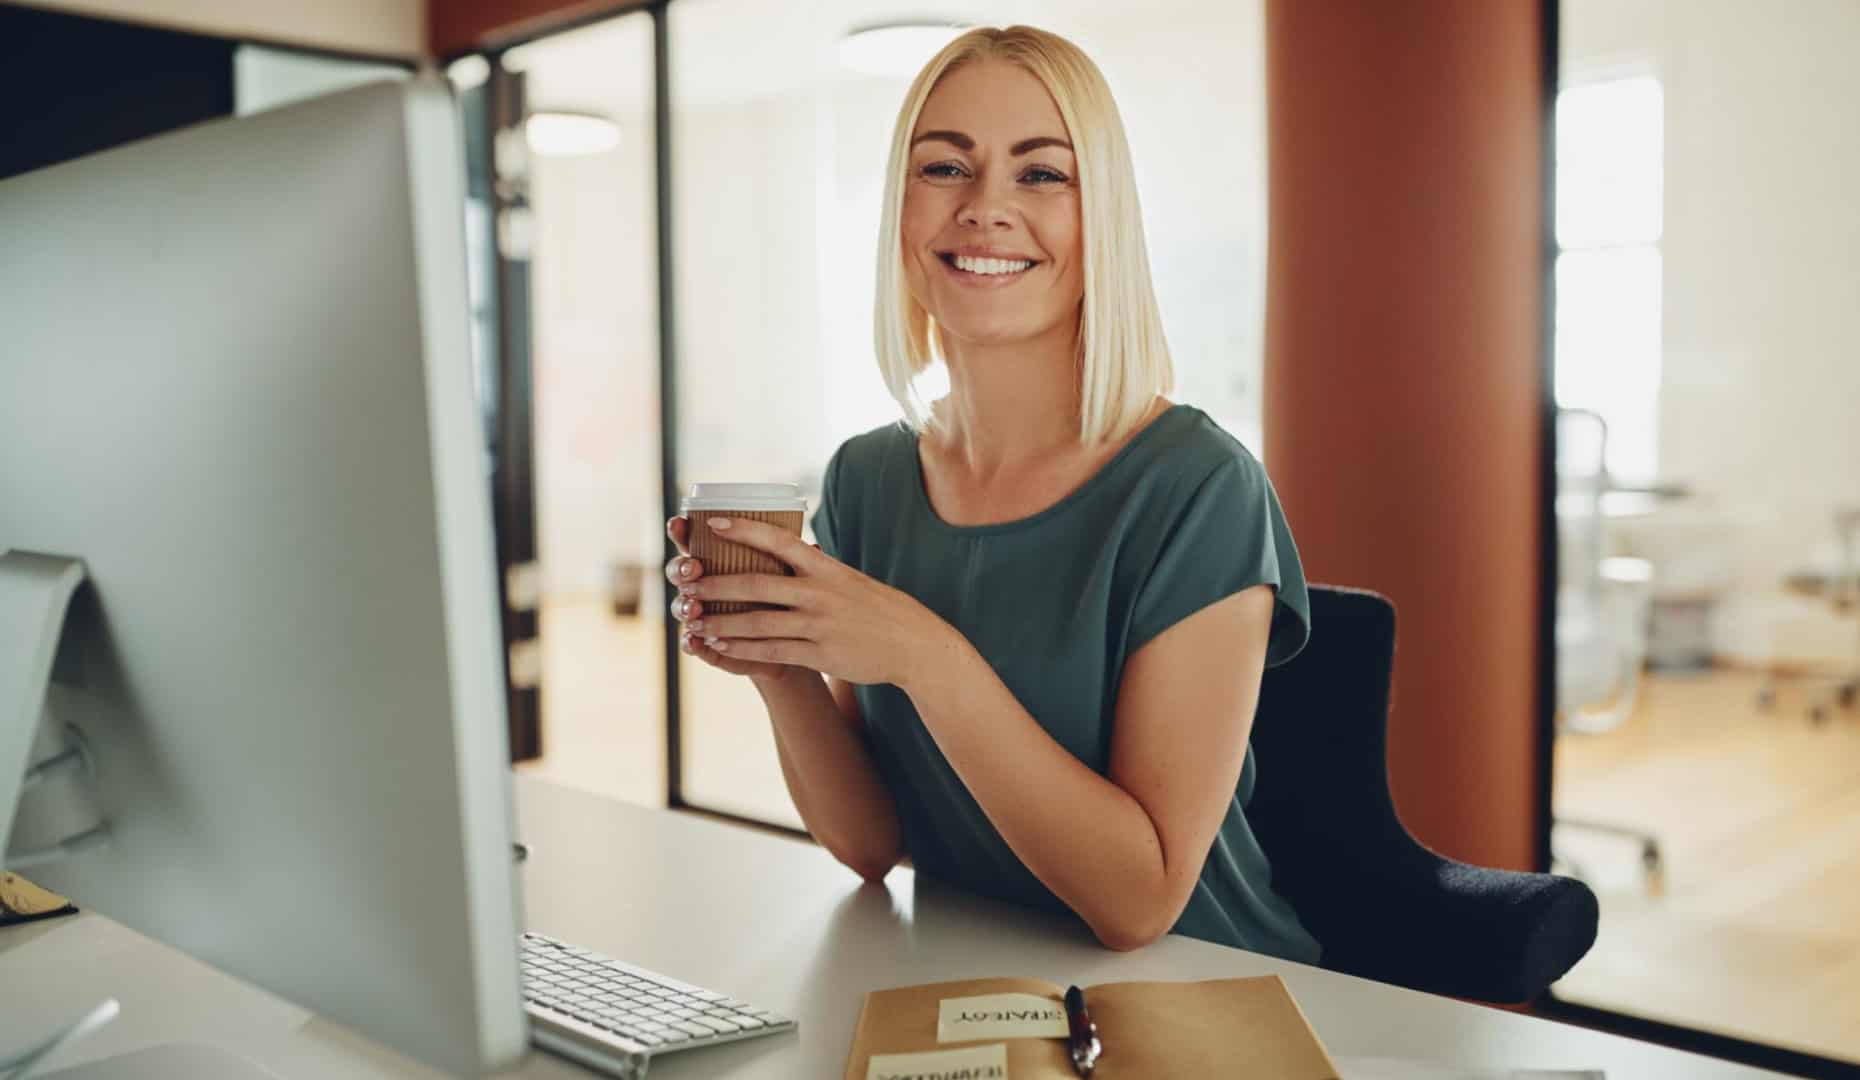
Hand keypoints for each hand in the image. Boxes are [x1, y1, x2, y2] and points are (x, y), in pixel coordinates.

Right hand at [665, 516, 802, 685]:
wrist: (796, 644)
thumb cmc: (790, 598)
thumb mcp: (791, 577)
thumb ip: (793, 561)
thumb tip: (814, 545)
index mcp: (720, 560)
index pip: (693, 540)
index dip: (681, 531)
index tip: (679, 523)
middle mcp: (708, 585)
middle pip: (681, 572)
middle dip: (681, 568)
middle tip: (692, 569)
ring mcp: (706, 615)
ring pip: (683, 607)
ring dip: (683, 606)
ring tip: (693, 608)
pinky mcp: (712, 646)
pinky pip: (694, 644)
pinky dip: (692, 642)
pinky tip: (693, 641)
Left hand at [674, 516, 949, 687]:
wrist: (912, 643)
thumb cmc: (876, 608)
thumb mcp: (847, 578)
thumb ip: (814, 568)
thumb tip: (786, 549)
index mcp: (824, 567)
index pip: (778, 540)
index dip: (743, 529)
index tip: (712, 523)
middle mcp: (818, 592)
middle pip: (756, 584)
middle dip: (716, 585)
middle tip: (687, 586)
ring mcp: (818, 624)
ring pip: (757, 622)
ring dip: (721, 622)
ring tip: (695, 622)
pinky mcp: (819, 654)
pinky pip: (771, 651)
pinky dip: (742, 648)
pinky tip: (720, 646)